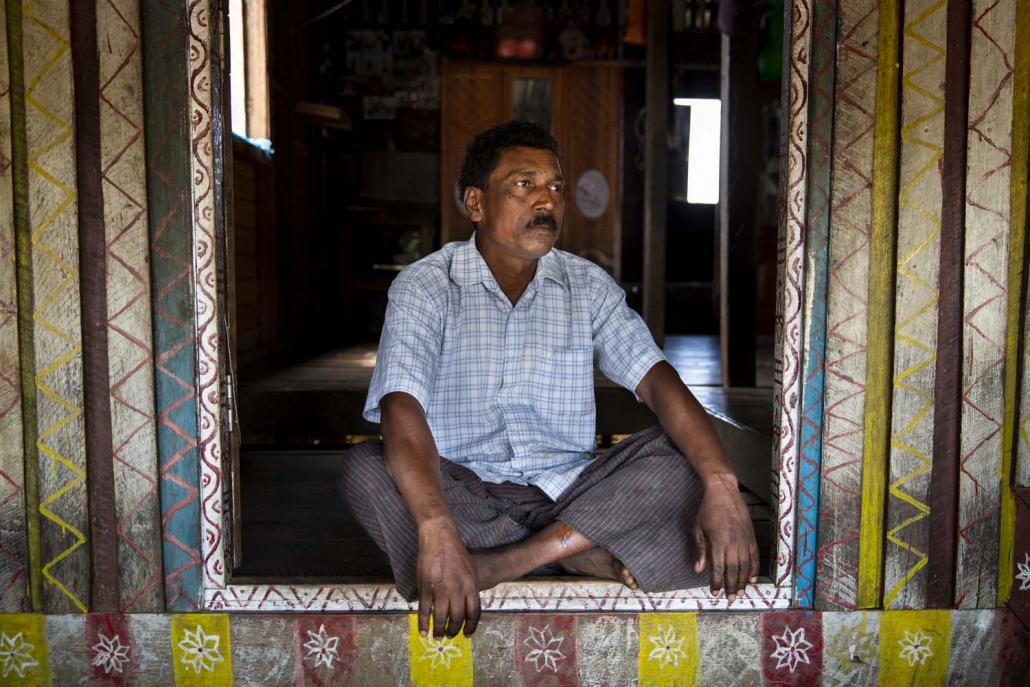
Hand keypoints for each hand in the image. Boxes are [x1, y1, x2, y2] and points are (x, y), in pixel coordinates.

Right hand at [416, 519, 480, 637]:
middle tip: (450, 636)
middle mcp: (458, 590)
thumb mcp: (470, 570)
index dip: (471, 626)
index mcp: (471, 586)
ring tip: (438, 636)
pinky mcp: (426, 587)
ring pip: (441, 618)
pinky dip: (424, 623)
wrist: (440, 537)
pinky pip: (425, 610)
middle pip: (457, 618)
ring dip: (439, 631)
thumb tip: (467, 604)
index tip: (467, 634)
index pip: (474, 613)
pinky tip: (423, 630)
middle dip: (454, 631)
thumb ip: (469, 588)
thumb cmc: (456, 552)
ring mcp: (442, 590)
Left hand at [691, 473, 758, 602]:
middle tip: (729, 599)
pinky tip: (752, 580)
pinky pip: (754, 556)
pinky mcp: (751, 536)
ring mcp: (744, 539)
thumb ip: (699, 550)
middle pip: (733, 570)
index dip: (717, 582)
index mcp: (718, 540)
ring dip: (743, 581)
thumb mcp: (697, 528)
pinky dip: (754, 569)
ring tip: (740, 593)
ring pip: (745, 566)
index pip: (718, 567)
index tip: (715, 592)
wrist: (724, 492)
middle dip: (731, 586)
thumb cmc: (707, 510)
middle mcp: (733, 542)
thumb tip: (698, 570)